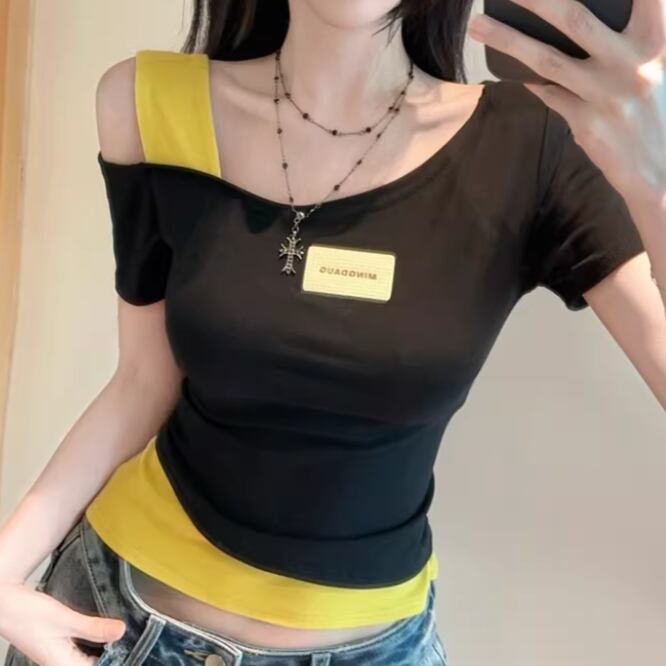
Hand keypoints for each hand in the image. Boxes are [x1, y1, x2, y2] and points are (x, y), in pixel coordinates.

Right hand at [0, 580, 124, 665]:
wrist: (5, 603)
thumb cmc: (27, 614)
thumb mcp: (65, 620)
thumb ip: (93, 628)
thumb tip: (121, 632)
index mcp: (63, 665)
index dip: (115, 659)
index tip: (131, 645)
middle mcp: (61, 663)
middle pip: (94, 663)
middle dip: (111, 650)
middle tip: (129, 633)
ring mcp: (59, 653)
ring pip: (88, 654)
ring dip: (103, 643)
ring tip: (118, 628)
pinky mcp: (58, 642)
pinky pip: (81, 645)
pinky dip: (93, 637)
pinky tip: (103, 625)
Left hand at [467, 0, 665, 209]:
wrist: (663, 169)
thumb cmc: (659, 108)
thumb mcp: (658, 65)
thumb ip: (633, 38)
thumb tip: (574, 16)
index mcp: (657, 41)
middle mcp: (632, 64)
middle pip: (573, 19)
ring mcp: (606, 96)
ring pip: (546, 59)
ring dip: (507, 40)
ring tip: (478, 26)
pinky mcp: (586, 124)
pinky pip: (548, 93)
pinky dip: (529, 79)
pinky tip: (509, 67)